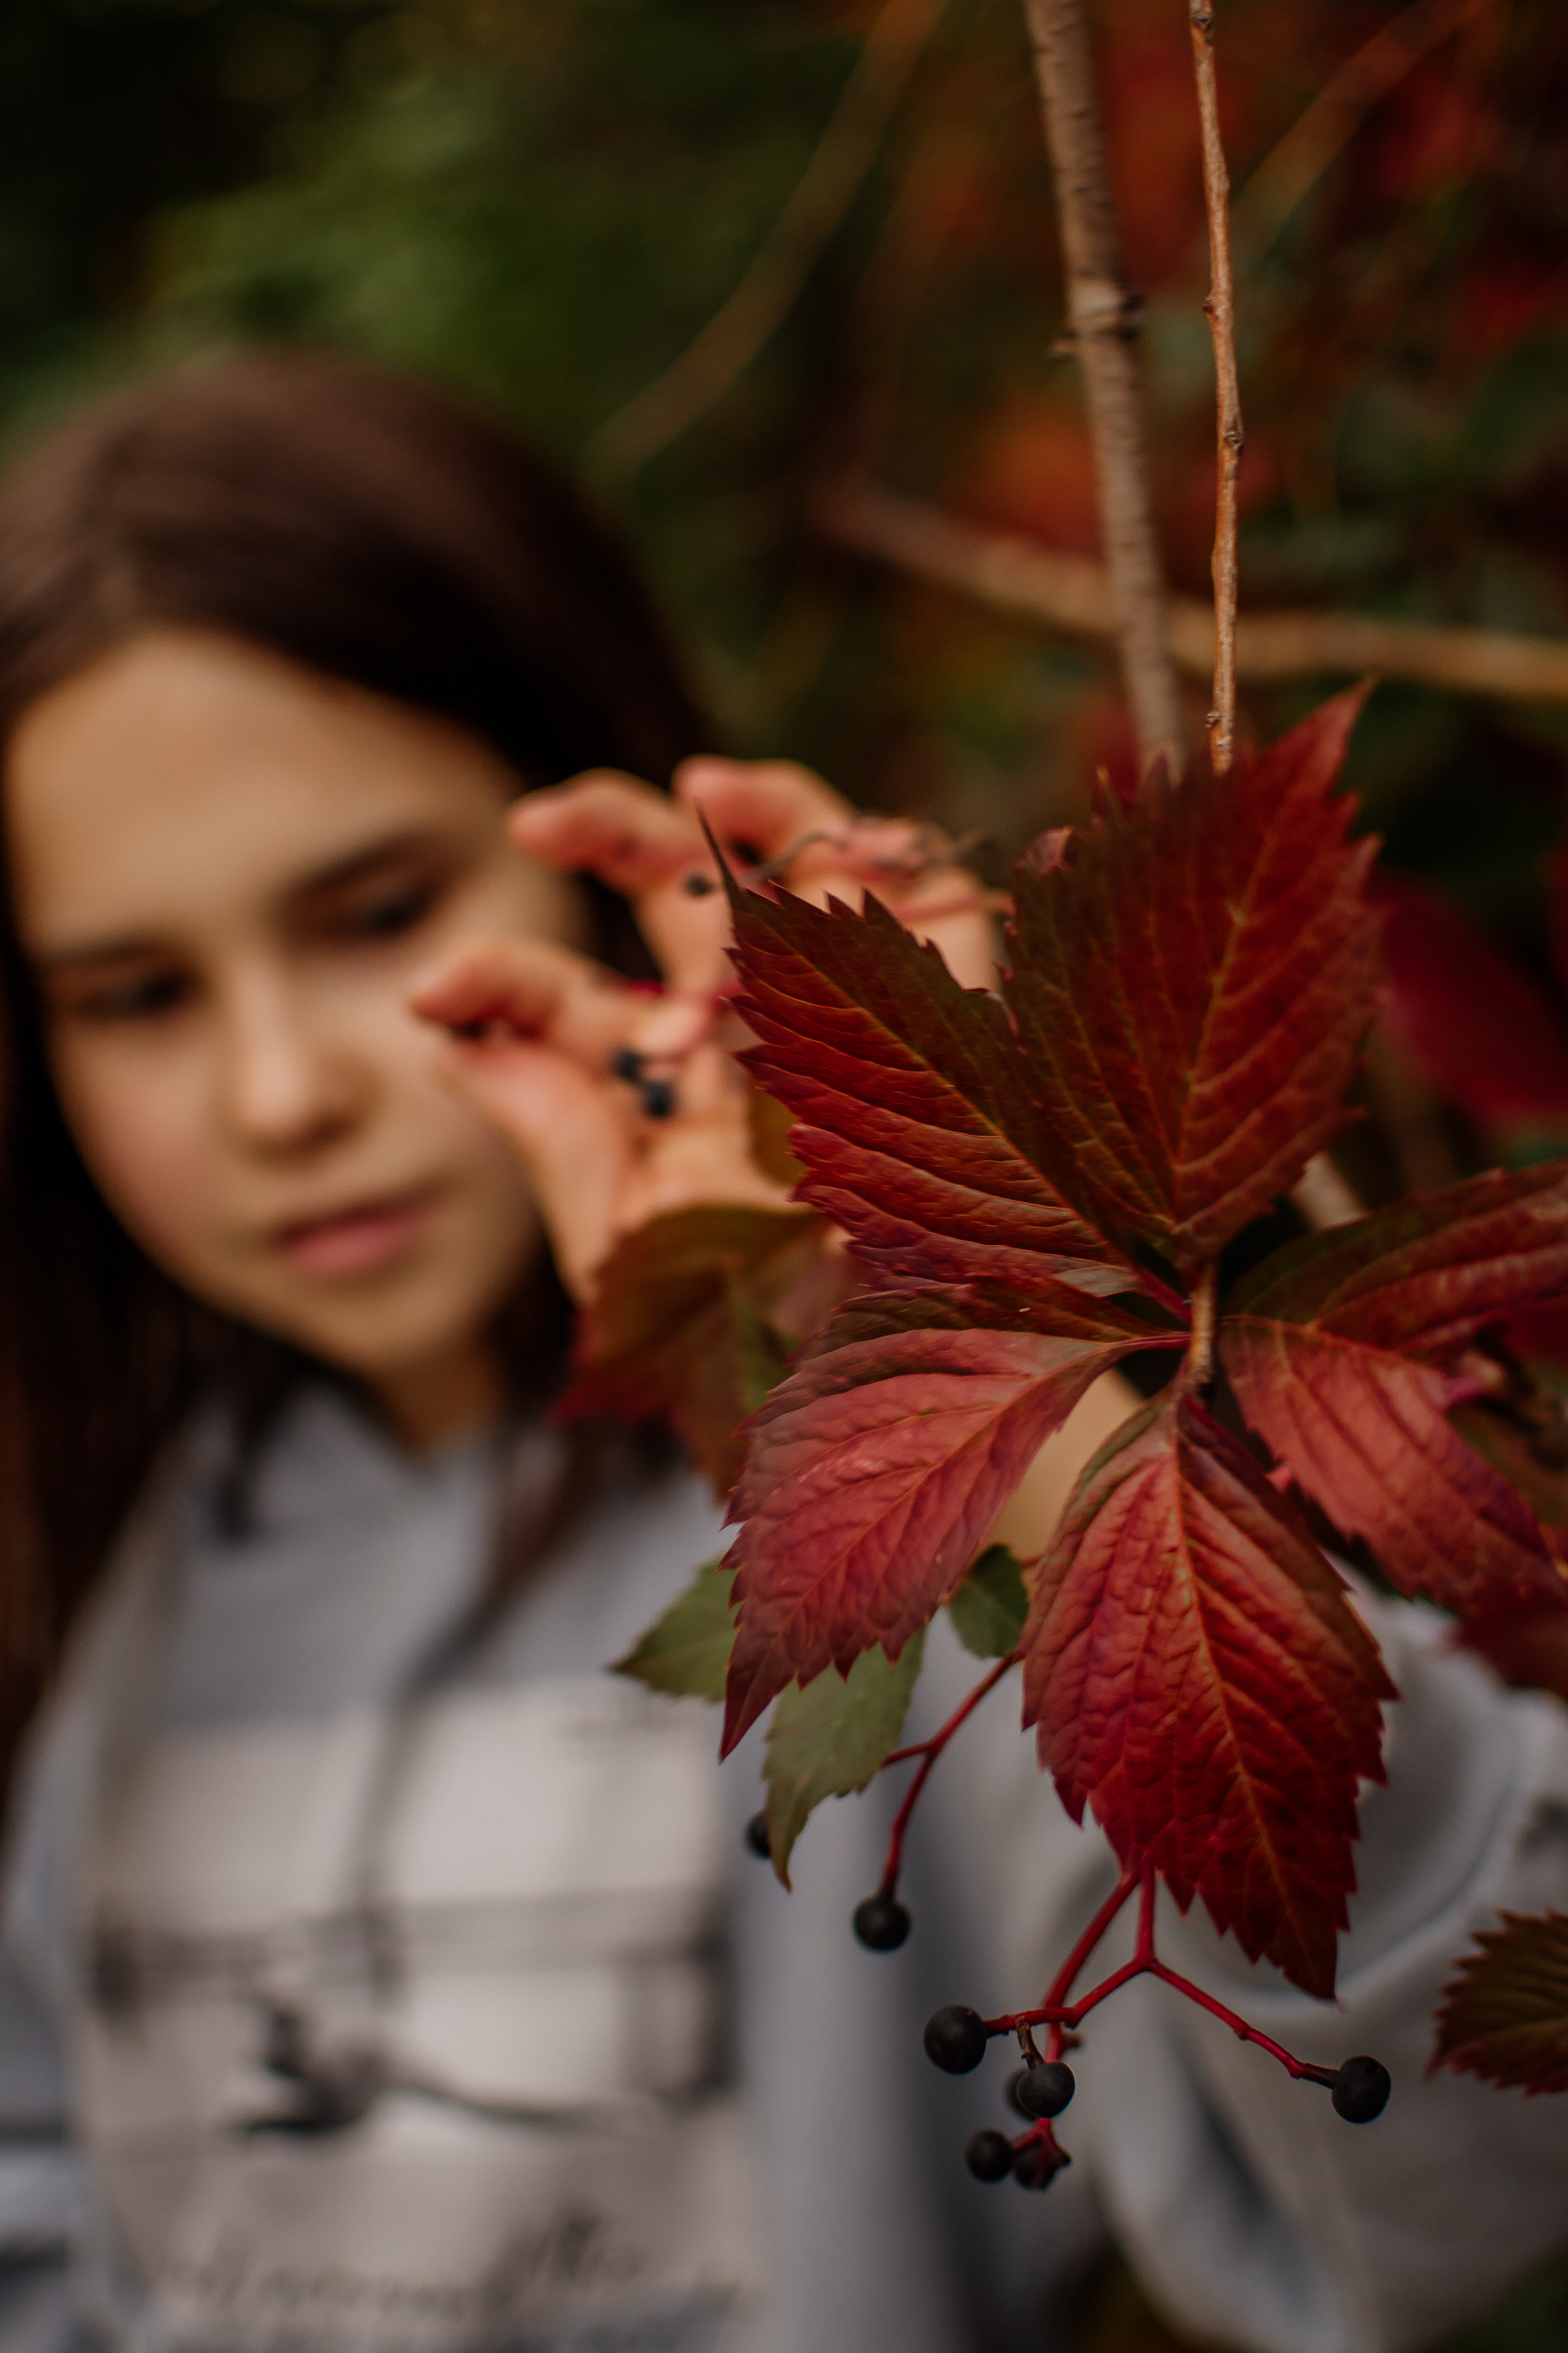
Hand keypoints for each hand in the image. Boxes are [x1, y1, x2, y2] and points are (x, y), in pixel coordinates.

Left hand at [409, 756, 995, 1301]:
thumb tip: (455, 1049)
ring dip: (743, 809)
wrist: (919, 1373)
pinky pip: (919, 891)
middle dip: (606, 836)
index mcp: (672, 1096)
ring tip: (691, 782)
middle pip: (677, 901)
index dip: (497, 983)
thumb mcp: (639, 1251)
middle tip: (532, 820)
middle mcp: (757, 1034)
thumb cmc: (775, 1336)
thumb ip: (558, 1145)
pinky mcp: (954, 995)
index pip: (571, 1005)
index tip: (428, 993)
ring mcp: (856, 1004)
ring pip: (794, 865)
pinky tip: (830, 831)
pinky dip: (869, 841)